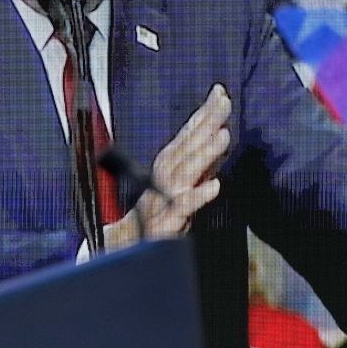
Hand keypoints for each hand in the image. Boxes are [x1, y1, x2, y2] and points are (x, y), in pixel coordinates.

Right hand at [109, 84, 229, 248]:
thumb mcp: (178, 188)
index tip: (220, 91)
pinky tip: (216, 186)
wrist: (122, 255)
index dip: (203, 114)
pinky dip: (196, 197)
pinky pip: (180, 210)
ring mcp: (160, 201)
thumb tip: (217, 136)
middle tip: (224, 100)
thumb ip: (197, 164)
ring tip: (224, 134)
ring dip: (202, 153)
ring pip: (183, 173)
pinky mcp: (162, 226)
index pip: (187, 138)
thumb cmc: (152, 220)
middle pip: (184, 147)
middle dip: (204, 123)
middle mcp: (161, 180)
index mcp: (166, 170)